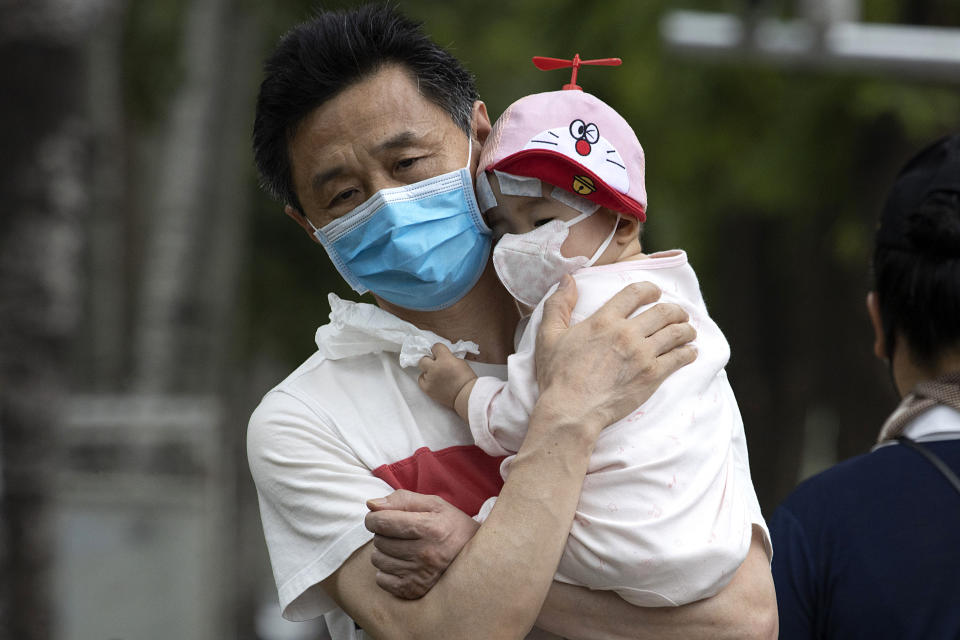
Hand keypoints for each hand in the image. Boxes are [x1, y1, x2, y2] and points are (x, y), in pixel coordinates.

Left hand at [364, 490, 479, 599]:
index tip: (380, 517)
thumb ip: (402, 500)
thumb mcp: (434, 504)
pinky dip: (387, 571)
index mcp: (429, 528)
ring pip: (378, 560)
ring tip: (403, 548)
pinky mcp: (415, 590)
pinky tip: (403, 564)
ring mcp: (419, 575)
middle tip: (400, 533)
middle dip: (383, 533)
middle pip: (379, 541)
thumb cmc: (452, 526)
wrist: (478, 557)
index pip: (382, 522)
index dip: (374, 517)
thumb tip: (371, 505)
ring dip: (385, 552)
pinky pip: (382, 580)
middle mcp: (424, 553)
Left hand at [418, 343, 477, 407]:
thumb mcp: (460, 362)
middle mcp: (435, 368)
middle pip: (423, 358)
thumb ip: (449, 357)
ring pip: (422, 370)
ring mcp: (430, 379)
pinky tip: (433, 381)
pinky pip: (421, 380)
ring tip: (437, 375)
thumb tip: (442, 357)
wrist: (466, 395)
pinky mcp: (427, 388)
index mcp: (445, 359)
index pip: (435, 347)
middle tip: (435, 364)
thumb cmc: (466, 379)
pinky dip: (426, 380)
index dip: (438, 350)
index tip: (440, 353)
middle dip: (429, 360)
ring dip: (428, 371)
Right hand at [535, 275, 696, 431]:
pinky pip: (680, 358)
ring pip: (676, 333)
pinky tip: (690, 353)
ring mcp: (642, 355)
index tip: (655, 293)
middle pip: (663, 311)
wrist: (571, 411)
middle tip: (679, 314)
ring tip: (688, 332)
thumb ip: (558, 305)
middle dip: (676, 310)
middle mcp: (626, 333)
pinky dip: (689, 353)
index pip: (635, 293)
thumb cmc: (557, 376)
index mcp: (604, 320)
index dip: (650, 290)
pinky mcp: (652, 376)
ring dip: (686, 330)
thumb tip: (568, 279)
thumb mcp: (548, 336)